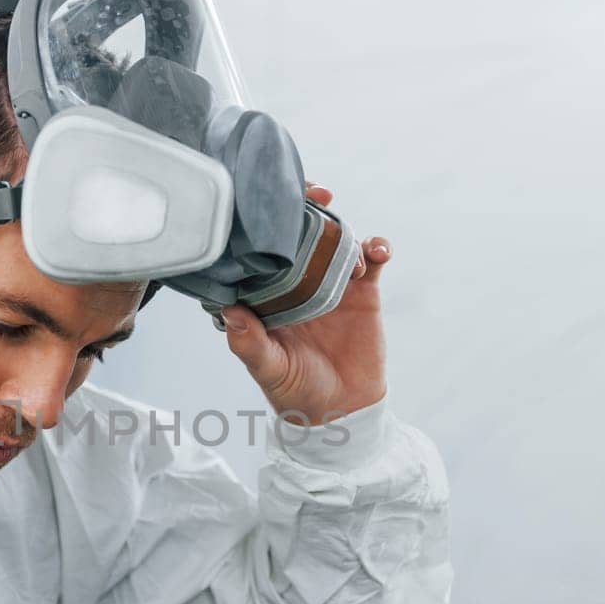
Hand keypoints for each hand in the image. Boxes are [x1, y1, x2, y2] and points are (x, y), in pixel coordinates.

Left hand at [221, 184, 391, 420]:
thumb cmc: (295, 393)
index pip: (259, 250)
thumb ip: (249, 343)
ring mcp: (329, 283)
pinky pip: (371, 261)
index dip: (261, 223)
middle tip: (317, 192)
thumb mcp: (269, 370)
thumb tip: (227, 312)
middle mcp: (295, 282)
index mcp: (266, 295)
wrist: (343, 411)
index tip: (265, 204)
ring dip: (343, 229)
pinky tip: (377, 251)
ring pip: (335, 240)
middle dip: (306, 206)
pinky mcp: (362, 292)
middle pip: (299, 232)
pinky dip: (376, 248)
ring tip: (349, 240)